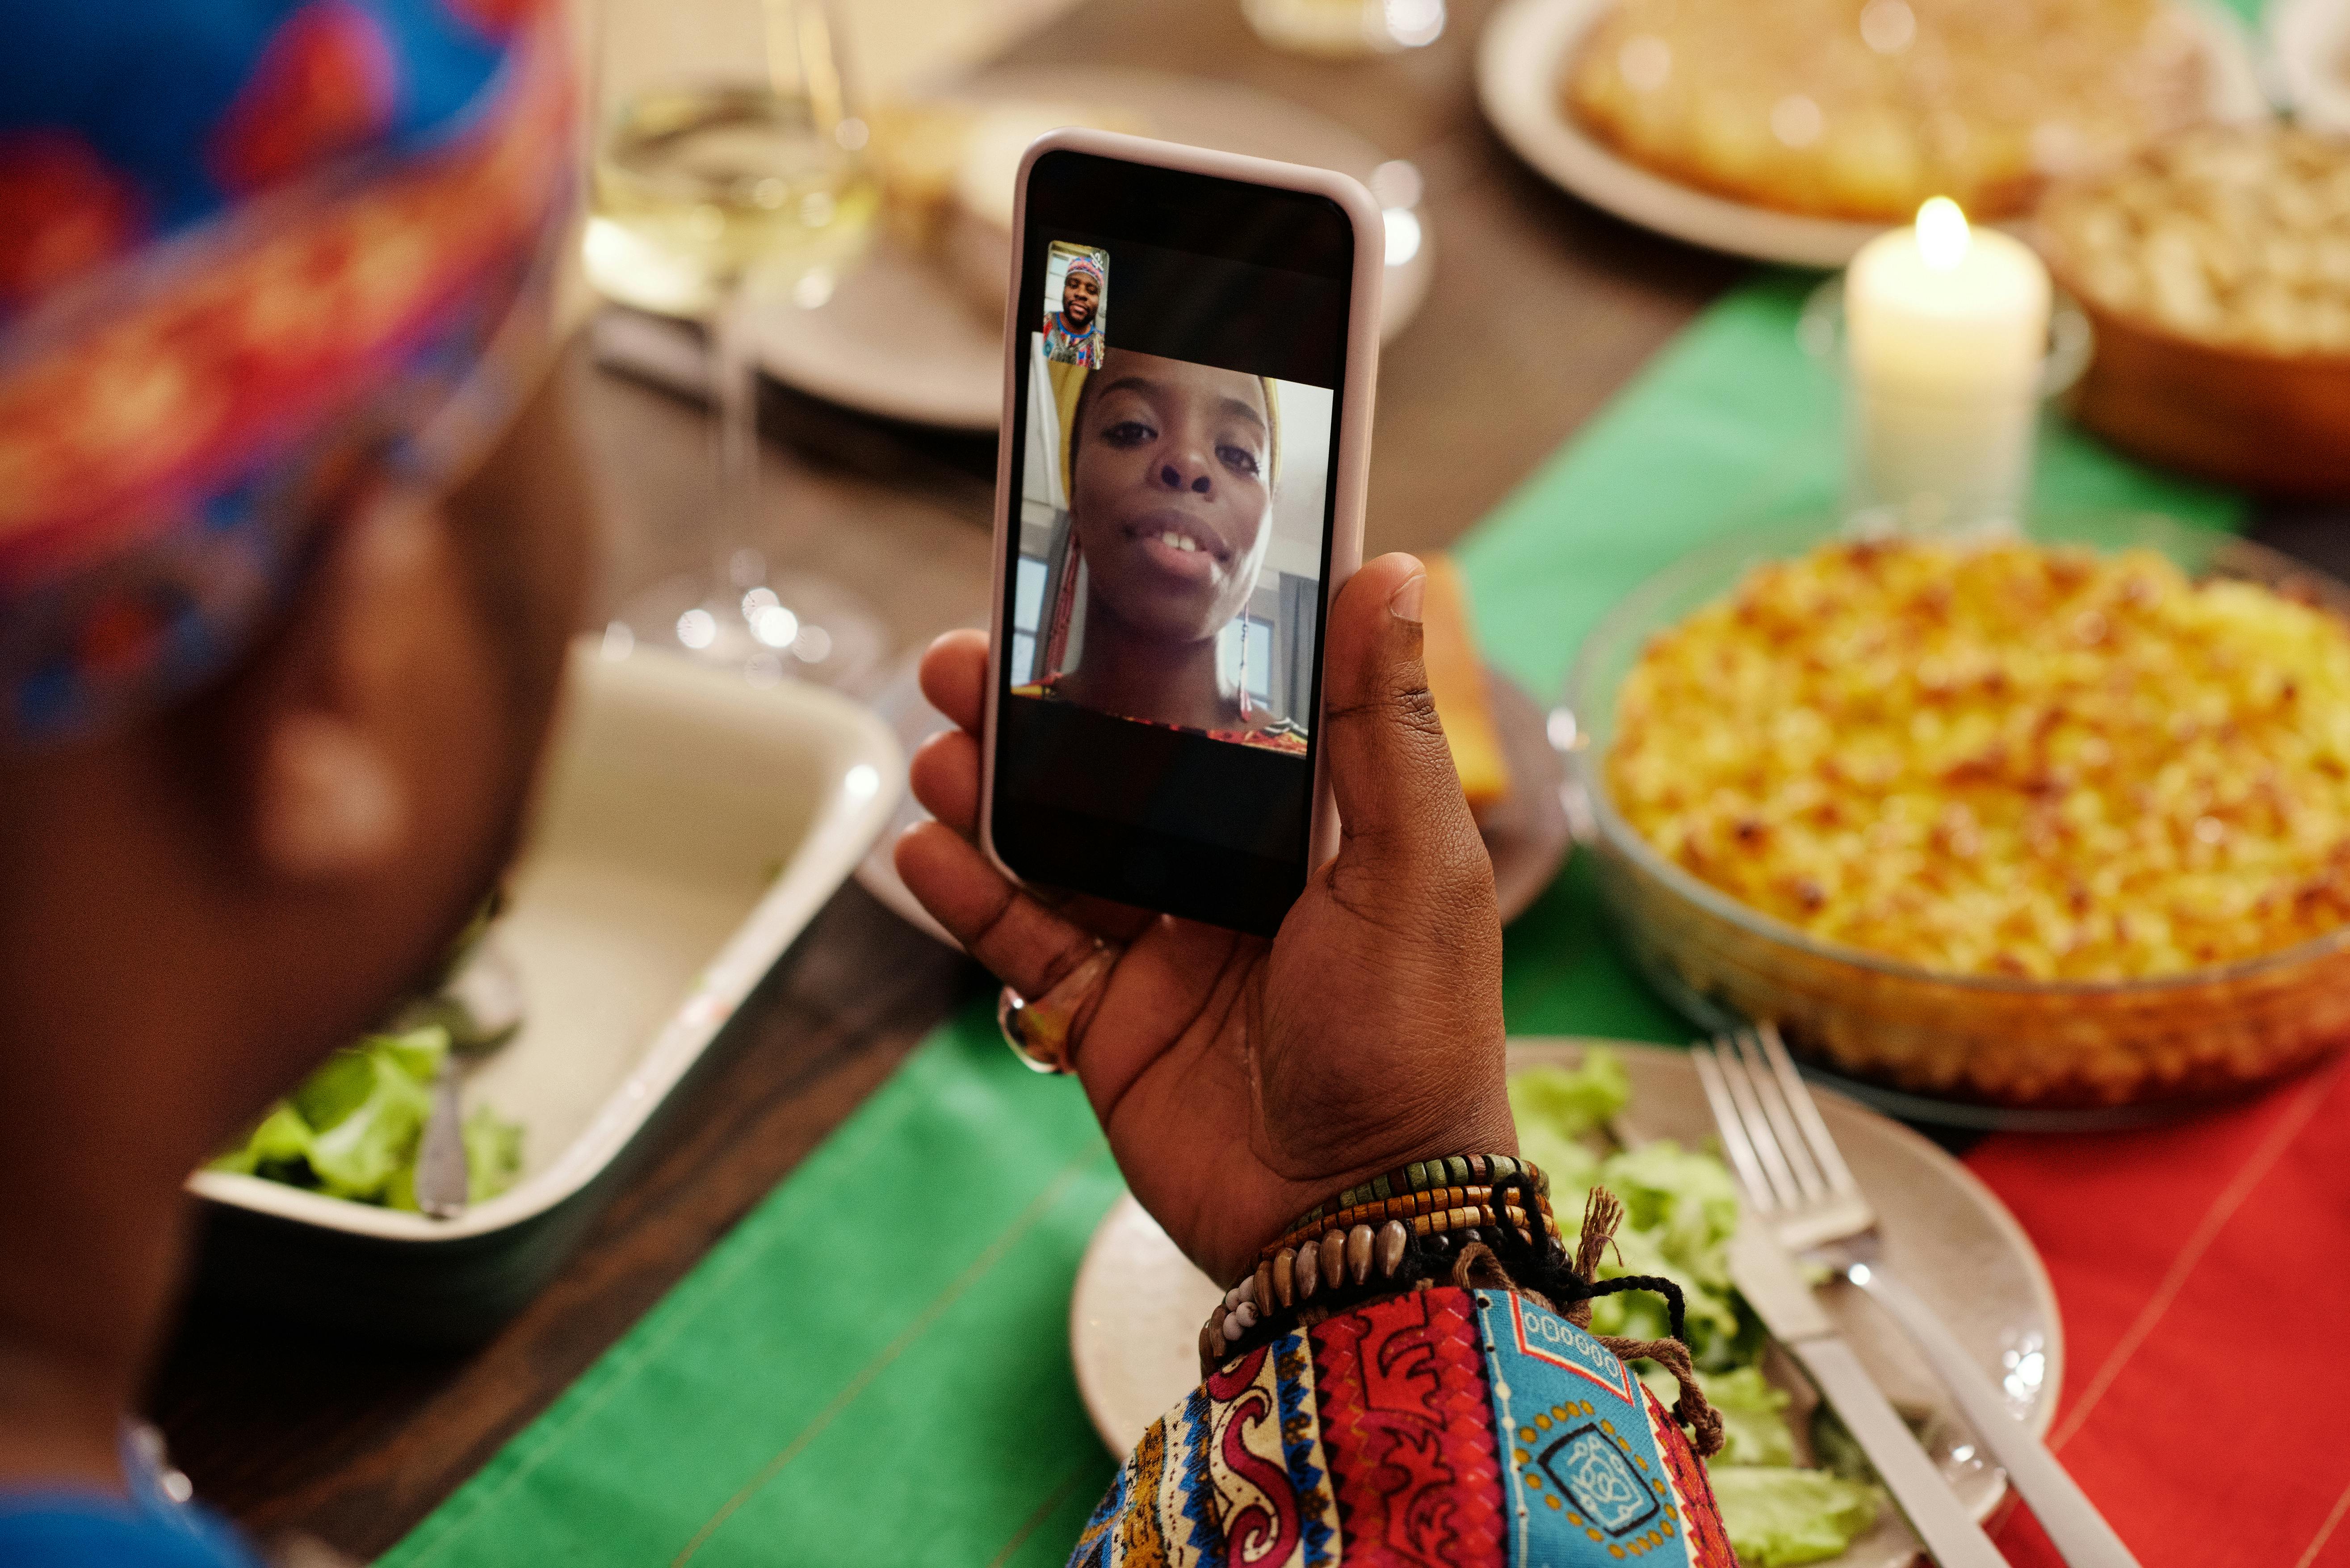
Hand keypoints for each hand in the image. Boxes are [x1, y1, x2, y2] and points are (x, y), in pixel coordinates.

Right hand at [895, 552, 1512, 1284]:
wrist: (1358, 1214)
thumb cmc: (1412, 1038)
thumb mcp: (1415, 865)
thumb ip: (1384, 724)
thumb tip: (1388, 575)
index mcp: (1313, 831)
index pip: (1216, 717)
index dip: (1146, 659)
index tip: (1081, 596)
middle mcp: (1234, 880)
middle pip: (1115, 774)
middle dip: (1036, 718)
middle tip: (963, 664)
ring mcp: (1165, 951)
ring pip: (1057, 849)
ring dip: (990, 795)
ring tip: (935, 751)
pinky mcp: (1111, 1023)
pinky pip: (1029, 945)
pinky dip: (973, 900)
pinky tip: (924, 851)